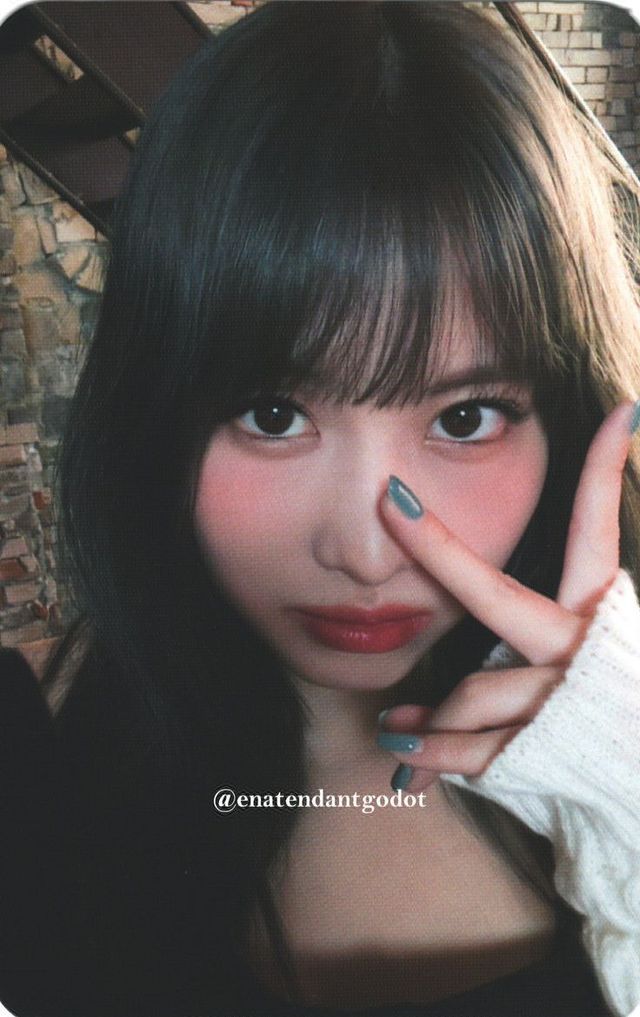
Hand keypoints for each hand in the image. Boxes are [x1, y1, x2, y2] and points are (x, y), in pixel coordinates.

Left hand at [377, 399, 636, 791]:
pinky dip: (433, 752)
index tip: (620, 410)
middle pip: (498, 598)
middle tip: (390, 500)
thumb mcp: (585, 670)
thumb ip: (516, 661)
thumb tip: (431, 676)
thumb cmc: (602, 726)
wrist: (638, 798)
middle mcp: (589, 648)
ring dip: (433, 714)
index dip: (603, 469)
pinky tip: (403, 755)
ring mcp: (569, 699)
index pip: (599, 530)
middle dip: (439, 550)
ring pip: (473, 692)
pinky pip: (475, 749)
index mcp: (605, 615)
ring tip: (396, 725)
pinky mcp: (553, 752)